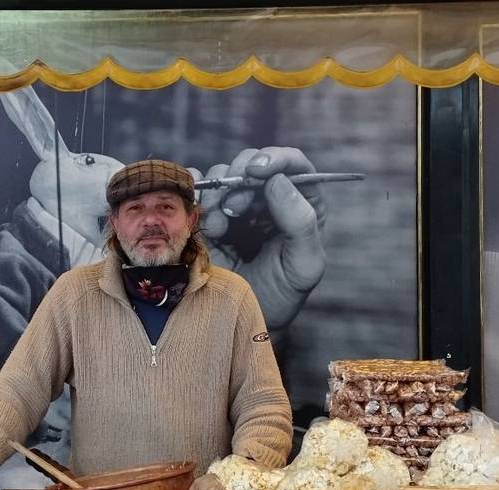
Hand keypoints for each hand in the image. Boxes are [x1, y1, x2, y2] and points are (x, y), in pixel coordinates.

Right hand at [194, 147, 326, 329]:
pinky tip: (200, 220)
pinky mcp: (206, 216)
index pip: (293, 164)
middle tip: (233, 209)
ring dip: (216, 195)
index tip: (257, 169)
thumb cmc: (281, 296)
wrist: (244, 322)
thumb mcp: (304, 265)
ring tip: (218, 229)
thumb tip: (278, 181)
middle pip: (251, 163)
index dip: (276, 158)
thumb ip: (301, 224)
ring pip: (221, 175)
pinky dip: (193, 197)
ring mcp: (234, 206)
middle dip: (239, 180)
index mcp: (299, 204)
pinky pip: (195, 191)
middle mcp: (267, 199)